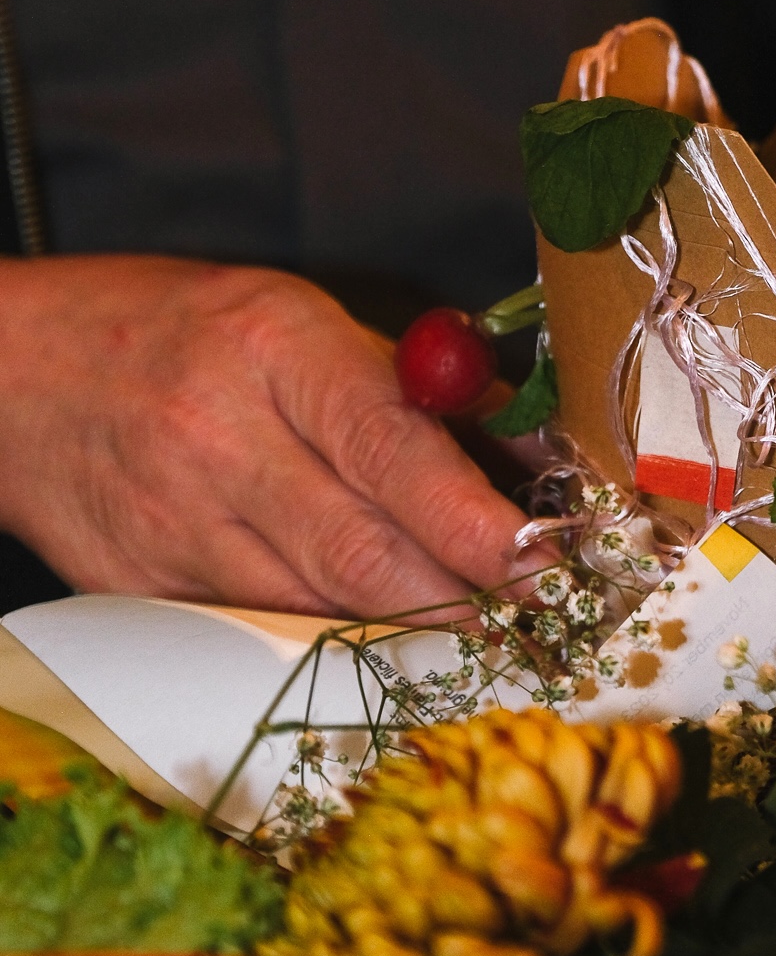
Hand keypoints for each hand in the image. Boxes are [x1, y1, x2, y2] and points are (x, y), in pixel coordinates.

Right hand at [0, 256, 540, 613]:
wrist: (15, 372)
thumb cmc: (182, 332)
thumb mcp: (299, 321)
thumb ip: (413, 391)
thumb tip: (532, 454)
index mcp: (275, 345)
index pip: (392, 449)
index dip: (477, 520)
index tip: (543, 558)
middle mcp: (219, 435)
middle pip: (364, 551)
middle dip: (464, 595)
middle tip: (533, 611)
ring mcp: (172, 521)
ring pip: (319, 608)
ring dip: (408, 624)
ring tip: (472, 620)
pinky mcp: (141, 587)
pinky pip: (262, 628)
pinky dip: (330, 634)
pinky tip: (371, 625)